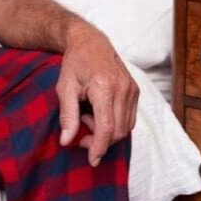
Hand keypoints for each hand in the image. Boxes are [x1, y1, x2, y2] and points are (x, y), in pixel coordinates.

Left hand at [56, 21, 138, 166]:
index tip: (91, 159)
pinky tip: (99, 113)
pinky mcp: (136, 91)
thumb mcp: (64, 87)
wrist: (90, 41)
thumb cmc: (75, 63)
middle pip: (118, 131)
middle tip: (81, 132)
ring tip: (88, 117)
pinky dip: (115, 123)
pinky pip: (130, 118)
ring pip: (126, 127)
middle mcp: (123, 89)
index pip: (107, 127)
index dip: (99, 147)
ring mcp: (132, 89)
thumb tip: (66, 140)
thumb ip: (67, 115)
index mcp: (104, 87)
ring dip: (108, 132)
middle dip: (100, 140)